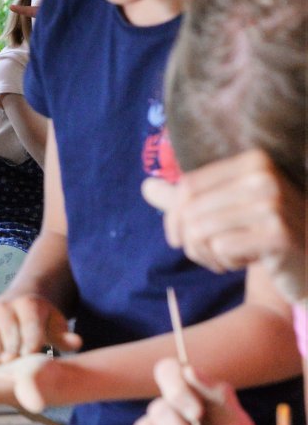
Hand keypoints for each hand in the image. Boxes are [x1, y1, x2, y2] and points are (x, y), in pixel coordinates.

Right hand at [0, 293, 80, 368]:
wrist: (19, 304)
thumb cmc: (41, 321)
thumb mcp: (56, 324)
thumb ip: (64, 336)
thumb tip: (76, 342)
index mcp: (28, 304)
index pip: (29, 325)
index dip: (30, 341)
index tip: (29, 359)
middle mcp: (4, 306)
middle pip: (7, 331)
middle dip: (9, 350)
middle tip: (10, 369)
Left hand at [141, 152, 304, 288]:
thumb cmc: (265, 233)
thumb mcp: (229, 209)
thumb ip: (189, 198)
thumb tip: (145, 187)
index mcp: (253, 161)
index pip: (188, 186)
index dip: (171, 216)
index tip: (176, 238)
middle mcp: (264, 176)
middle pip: (190, 209)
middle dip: (188, 241)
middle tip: (205, 256)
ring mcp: (274, 204)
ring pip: (200, 230)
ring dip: (205, 254)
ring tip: (222, 260)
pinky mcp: (278, 234)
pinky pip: (221, 248)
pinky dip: (224, 262)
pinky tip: (245, 263)